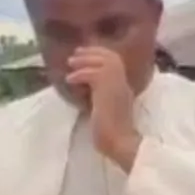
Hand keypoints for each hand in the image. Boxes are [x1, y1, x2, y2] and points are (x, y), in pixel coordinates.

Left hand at [65, 47, 139, 167]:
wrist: (120, 142)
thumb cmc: (113, 134)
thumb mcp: (108, 110)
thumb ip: (102, 98)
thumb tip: (87, 91)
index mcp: (124, 88)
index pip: (116, 63)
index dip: (100, 55)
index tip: (85, 54)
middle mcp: (123, 83)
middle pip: (111, 57)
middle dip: (92, 52)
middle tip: (76, 54)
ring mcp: (117, 85)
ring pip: (102, 62)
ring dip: (84, 60)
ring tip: (70, 64)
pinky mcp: (108, 90)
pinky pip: (92, 73)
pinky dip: (79, 74)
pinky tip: (70, 80)